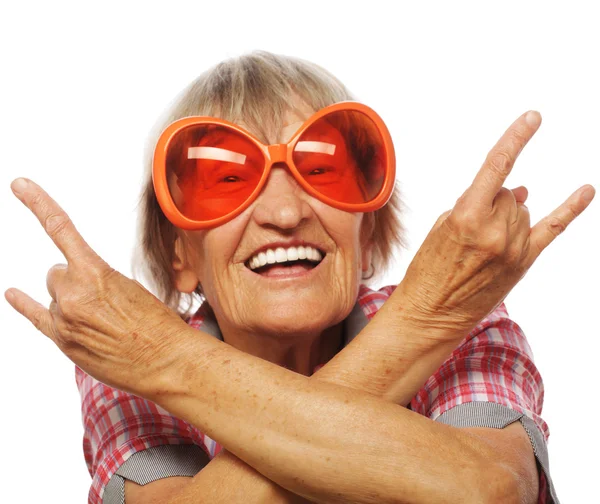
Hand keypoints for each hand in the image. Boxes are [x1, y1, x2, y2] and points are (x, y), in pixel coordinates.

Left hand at [4, 178, 192, 396]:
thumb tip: (77, 283)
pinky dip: (23, 303)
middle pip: (59, 274)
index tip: (19, 185)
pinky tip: (12, 293)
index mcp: (95, 272)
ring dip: (70, 301)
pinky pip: (34, 315)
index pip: (60, 229)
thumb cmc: (158, 323)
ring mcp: (64, 318)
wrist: (165, 360)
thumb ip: (98, 280)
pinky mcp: (62, 340)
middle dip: (75, 281)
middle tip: (104, 300)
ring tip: (100, 320)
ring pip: (54, 296)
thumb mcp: (132, 288)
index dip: (38, 203)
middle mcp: (72, 293)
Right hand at [399, 111, 594, 335]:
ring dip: (505, 215)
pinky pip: (553, 228)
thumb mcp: (443, 227)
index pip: (498, 166)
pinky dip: (570, 209)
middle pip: (508, 193)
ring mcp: (513, 247)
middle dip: (491, 202)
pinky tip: (586, 191)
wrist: (432, 313)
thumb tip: (521, 191)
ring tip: (482, 242)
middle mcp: (496, 230)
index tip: (533, 118)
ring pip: (522, 209)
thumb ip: (479, 202)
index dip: (516, 138)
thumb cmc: (429, 268)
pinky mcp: (524, 262)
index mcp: (467, 216)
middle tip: (470, 231)